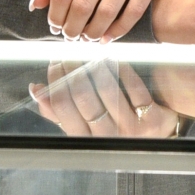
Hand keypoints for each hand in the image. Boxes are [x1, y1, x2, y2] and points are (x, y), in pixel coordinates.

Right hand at [28, 61, 178, 138]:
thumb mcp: (84, 128)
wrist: (158, 143)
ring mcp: (131, 130)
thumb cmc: (113, 132)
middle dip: (73, 69)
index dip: (55, 82)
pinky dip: (122, 70)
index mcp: (85, 142)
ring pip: (107, 91)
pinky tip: (114, 58)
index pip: (62, 109)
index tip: (53, 62)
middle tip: (69, 51)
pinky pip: (134, 88)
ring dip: (96, 66)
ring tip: (88, 51)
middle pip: (83, 98)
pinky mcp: (152, 119)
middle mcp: (107, 138)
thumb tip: (36, 89)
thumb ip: (59, 113)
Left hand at [29, 0, 185, 39]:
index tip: (55, 26)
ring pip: (107, 10)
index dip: (55, 14)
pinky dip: (119, 29)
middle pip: (83, 3)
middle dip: (73, 27)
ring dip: (94, 31)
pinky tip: (109, 37)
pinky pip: (133, 11)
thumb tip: (35, 4)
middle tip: (71, 37)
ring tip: (89, 38)